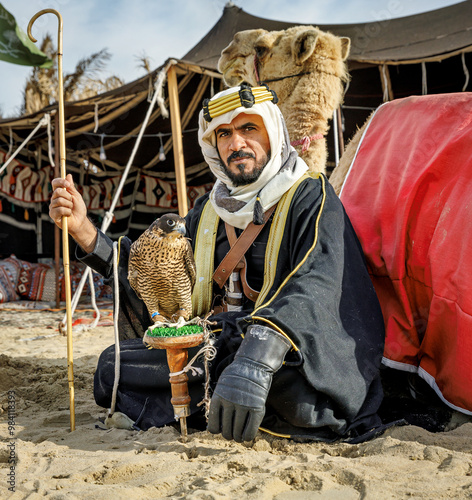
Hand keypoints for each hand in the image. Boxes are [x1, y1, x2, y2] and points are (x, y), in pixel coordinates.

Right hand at [49, 173, 96, 252]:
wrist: (80, 222)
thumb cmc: (78, 209)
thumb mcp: (76, 196)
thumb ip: (71, 187)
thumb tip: (68, 175)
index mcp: (59, 193)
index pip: (55, 183)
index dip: (60, 181)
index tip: (68, 184)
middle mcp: (54, 199)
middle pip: (57, 191)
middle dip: (68, 196)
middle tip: (72, 202)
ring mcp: (52, 206)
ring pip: (59, 201)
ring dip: (69, 205)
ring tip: (71, 209)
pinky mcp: (53, 215)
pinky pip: (59, 210)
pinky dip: (67, 212)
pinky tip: (68, 215)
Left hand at [208, 325, 290, 441]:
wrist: (253, 365)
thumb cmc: (236, 377)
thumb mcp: (222, 387)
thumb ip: (219, 404)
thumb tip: (215, 428)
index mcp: (218, 397)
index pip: (213, 426)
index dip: (217, 430)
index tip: (221, 428)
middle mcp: (230, 402)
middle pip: (226, 432)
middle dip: (228, 435)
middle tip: (231, 432)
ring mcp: (244, 405)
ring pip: (237, 434)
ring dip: (237, 437)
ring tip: (239, 435)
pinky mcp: (257, 408)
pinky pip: (250, 431)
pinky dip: (247, 437)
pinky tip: (247, 435)